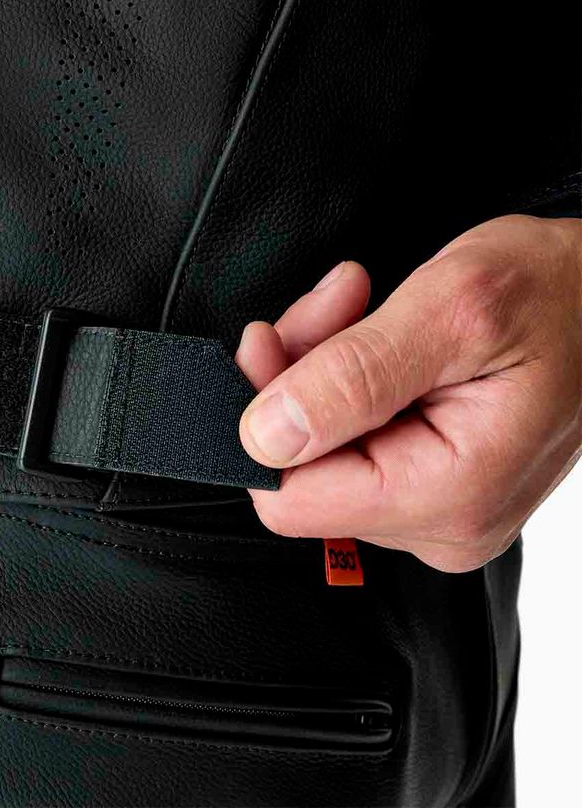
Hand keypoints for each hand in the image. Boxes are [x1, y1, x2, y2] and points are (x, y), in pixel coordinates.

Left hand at [237, 214, 581, 571]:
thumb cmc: (557, 293)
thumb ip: (353, 376)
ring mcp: (435, 505)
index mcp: (449, 494)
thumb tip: (265, 435)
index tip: (268, 345)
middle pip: (300, 467)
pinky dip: (341, 376)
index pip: (292, 498)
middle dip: (296, 376)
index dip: (260, 418)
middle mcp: (440, 521)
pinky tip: (367, 330)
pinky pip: (347, 437)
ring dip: (318, 365)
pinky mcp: (427, 480)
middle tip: (332, 306)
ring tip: (355, 305)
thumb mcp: (449, 310)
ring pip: (317, 446)